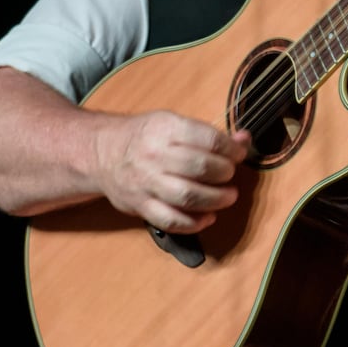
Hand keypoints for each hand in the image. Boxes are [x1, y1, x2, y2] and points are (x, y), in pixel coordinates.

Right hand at [94, 111, 251, 234]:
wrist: (103, 153)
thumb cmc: (144, 137)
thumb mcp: (172, 123)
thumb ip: (208, 135)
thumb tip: (244, 140)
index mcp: (165, 129)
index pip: (208, 140)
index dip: (232, 149)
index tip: (239, 153)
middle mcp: (154, 156)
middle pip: (201, 168)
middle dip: (225, 173)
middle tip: (230, 174)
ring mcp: (146, 183)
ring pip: (188, 196)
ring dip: (216, 199)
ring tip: (227, 196)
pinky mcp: (140, 206)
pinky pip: (171, 220)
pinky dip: (194, 223)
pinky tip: (208, 217)